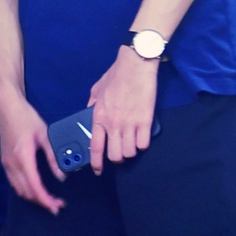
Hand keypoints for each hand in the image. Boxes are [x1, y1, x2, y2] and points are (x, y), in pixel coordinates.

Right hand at [0, 91, 60, 212]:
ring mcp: (7, 165)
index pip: (34, 186)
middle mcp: (12, 165)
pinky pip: (15, 184)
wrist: (6, 108)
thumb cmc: (25, 117)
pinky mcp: (6, 163)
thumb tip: (61, 176)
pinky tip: (36, 190)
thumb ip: (52, 157)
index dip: (46, 200)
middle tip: (58, 205)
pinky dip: (26, 191)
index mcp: (23, 158)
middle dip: (42, 202)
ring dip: (34, 198)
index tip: (57, 206)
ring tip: (49, 200)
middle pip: (27, 193)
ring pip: (20, 191)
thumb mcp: (44, 135)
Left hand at [88, 50, 158, 173]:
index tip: (98, 171)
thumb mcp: (96, 90)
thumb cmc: (115, 75)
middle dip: (117, 158)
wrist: (135, 65)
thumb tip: (90, 116)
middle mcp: (113, 124)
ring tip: (132, 144)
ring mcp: (130, 124)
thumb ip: (91, 106)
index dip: (97, 163)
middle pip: (115, 156)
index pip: (96, 147)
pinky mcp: (145, 121)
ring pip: (130, 153)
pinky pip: (144, 144)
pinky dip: (143, 144)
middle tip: (120, 152)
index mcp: (98, 117)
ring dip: (131, 151)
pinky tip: (142, 137)